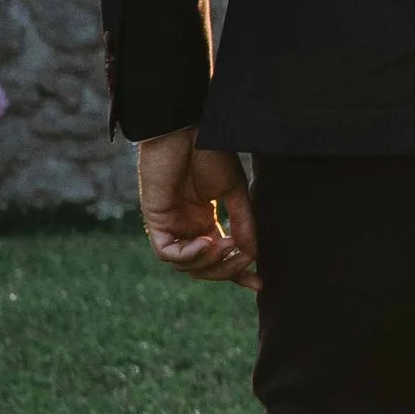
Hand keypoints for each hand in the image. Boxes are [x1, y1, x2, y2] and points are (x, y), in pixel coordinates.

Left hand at [136, 128, 261, 287]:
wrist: (187, 130)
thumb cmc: (210, 153)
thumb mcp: (235, 192)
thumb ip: (242, 223)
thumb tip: (252, 255)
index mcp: (204, 219)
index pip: (220, 256)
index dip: (237, 273)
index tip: (258, 283)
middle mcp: (187, 226)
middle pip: (203, 267)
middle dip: (225, 270)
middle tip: (243, 259)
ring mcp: (171, 225)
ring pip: (185, 265)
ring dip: (209, 262)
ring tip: (226, 244)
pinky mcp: (155, 220)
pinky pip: (168, 253)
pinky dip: (189, 255)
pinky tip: (207, 241)